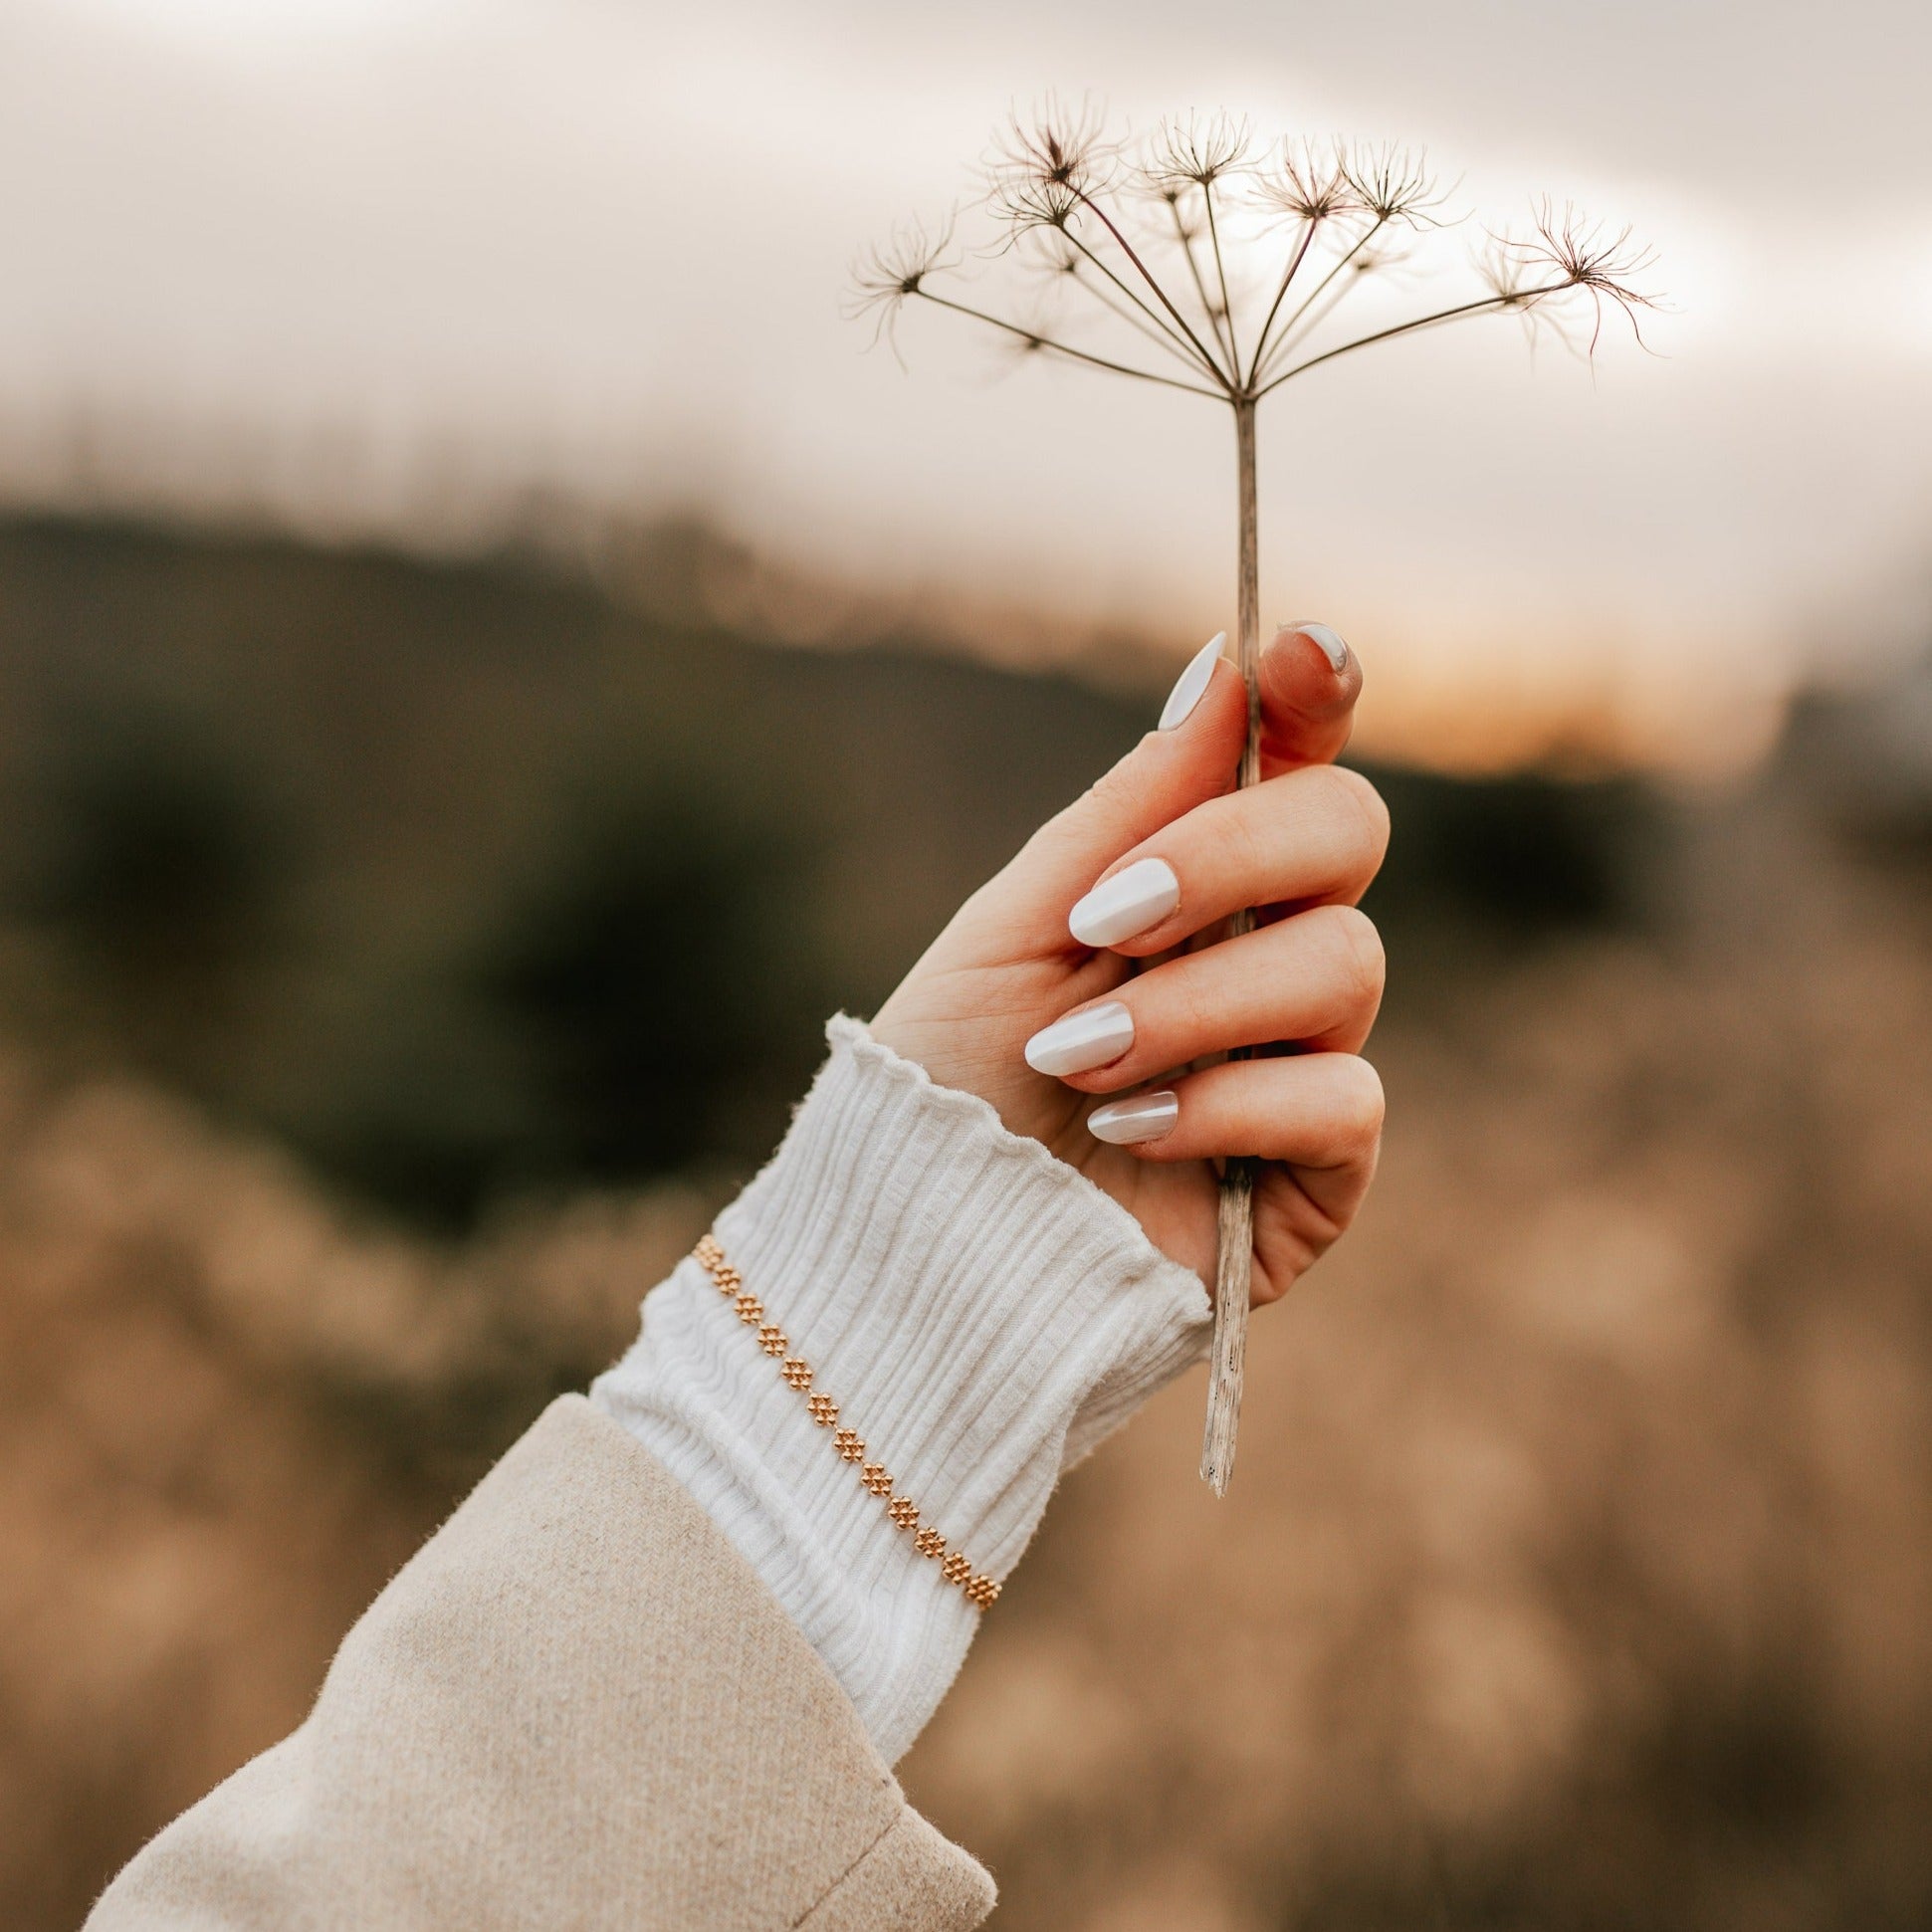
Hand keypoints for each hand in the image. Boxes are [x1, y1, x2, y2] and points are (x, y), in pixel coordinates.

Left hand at [871, 624, 1387, 1305]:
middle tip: (1105, 918)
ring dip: (1194, 1003)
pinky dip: (1228, 1103)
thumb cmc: (956, 1078)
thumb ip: (1130, 807)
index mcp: (1197, 879)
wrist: (928, 1239)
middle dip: (1228, 855)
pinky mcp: (1319, 1173)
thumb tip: (1222, 664)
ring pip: (1346, 963)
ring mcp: (1300, 1058)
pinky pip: (1343, 1097)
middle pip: (1348, 832)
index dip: (1315, 693)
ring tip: (1076, 1060)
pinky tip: (1136, 1128)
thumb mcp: (1019, 923)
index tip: (1293, 651)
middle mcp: (1265, 952)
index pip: (1294, 763)